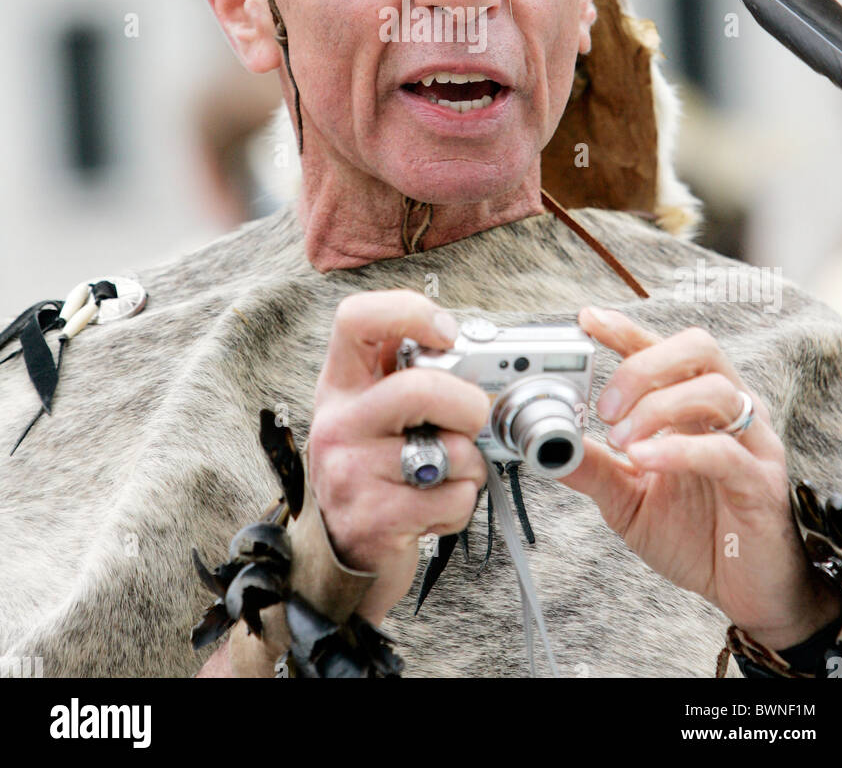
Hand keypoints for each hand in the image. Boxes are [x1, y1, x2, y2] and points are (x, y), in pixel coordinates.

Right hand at [308, 290, 488, 624]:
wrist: (338, 560)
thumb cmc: (370, 475)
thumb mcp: (371, 417)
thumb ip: (408, 380)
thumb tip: (472, 357)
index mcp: (340, 385)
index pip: (356, 319)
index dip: (409, 312)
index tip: (446, 332)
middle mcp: (338, 422)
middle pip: (420, 388)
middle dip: (468, 405)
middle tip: (470, 421)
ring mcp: (351, 471)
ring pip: (449, 449)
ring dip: (469, 466)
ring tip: (443, 476)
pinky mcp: (375, 518)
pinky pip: (452, 497)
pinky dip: (460, 505)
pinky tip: (432, 510)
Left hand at [561, 307, 841, 648]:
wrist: (744, 591)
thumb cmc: (696, 536)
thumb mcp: (629, 497)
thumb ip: (594, 467)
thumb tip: (544, 445)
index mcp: (696, 405)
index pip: (663, 348)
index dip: (626, 329)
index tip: (587, 320)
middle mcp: (729, 412)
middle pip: (698, 348)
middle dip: (642, 364)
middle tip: (604, 407)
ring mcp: (752, 443)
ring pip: (714, 390)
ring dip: (657, 407)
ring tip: (623, 442)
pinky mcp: (761, 483)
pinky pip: (723, 451)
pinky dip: (677, 450)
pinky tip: (645, 460)